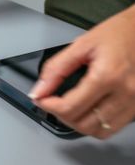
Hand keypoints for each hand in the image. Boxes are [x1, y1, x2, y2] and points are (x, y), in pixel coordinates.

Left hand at [29, 5, 134, 138]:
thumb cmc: (120, 32)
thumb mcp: (82, 44)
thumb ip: (56, 69)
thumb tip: (39, 90)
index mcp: (108, 76)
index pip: (69, 107)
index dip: (48, 106)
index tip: (40, 98)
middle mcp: (125, 92)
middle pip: (83, 124)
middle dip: (61, 116)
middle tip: (53, 102)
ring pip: (99, 132)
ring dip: (78, 124)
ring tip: (69, 107)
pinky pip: (113, 128)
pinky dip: (96, 124)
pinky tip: (89, 109)